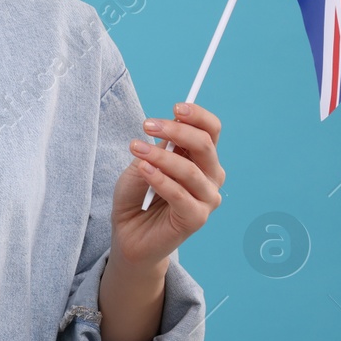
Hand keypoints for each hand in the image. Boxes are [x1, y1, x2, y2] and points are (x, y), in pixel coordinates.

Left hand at [109, 102, 225, 268]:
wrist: (129, 234)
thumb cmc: (137, 196)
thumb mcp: (142, 164)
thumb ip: (158, 148)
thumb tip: (170, 127)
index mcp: (201, 159)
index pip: (210, 130)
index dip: (197, 116)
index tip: (176, 107)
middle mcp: (210, 177)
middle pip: (205, 145)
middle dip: (176, 130)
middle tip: (147, 125)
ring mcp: (206, 199)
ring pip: (190, 170)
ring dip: (160, 155)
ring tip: (135, 148)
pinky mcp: (197, 218)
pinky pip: (180, 194)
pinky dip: (160, 179)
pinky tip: (144, 169)